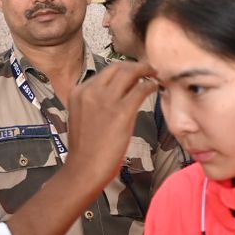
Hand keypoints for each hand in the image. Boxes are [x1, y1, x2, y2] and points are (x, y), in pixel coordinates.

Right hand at [62, 60, 155, 190]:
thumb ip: (94, 102)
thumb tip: (116, 95)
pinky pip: (141, 89)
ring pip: (130, 73)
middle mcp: (91, 91)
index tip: (133, 73)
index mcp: (79, 92)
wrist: (84, 168)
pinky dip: (150, 86)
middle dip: (135, 65)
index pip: (105, 73)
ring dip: (145, 70)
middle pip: (117, 67)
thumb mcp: (82, 116)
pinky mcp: (121, 111)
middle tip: (147, 69)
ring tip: (154, 74)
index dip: (122, 70)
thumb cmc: (85, 149)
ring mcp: (106, 100)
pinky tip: (154, 88)